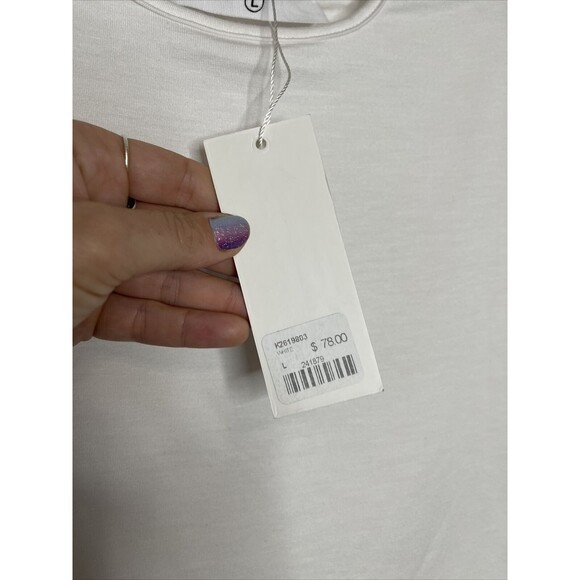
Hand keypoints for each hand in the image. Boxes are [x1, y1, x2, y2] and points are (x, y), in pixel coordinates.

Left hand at [73, 121, 249, 347]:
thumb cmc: (10, 261)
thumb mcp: (98, 236)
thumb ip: (170, 235)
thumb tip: (225, 231)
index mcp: (75, 165)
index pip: (163, 173)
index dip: (211, 196)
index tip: (249, 214)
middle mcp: (82, 210)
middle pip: (168, 230)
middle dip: (217, 254)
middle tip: (259, 266)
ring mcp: (85, 262)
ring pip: (160, 278)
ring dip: (208, 297)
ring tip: (250, 306)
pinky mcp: (83, 308)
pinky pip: (144, 313)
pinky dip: (183, 323)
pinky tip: (218, 326)